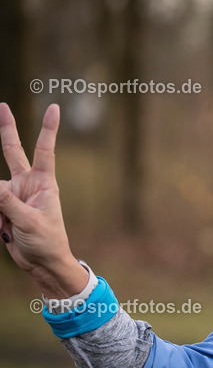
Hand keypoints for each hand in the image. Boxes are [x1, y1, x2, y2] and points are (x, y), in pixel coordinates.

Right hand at [0, 103, 86, 297]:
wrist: (43, 262)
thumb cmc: (46, 241)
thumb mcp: (29, 222)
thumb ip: (8, 203)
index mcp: (44, 183)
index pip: (44, 150)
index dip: (47, 129)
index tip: (53, 107)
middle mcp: (28, 184)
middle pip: (12, 152)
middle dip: (6, 129)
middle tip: (1, 105)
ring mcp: (13, 195)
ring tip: (8, 227)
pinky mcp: (3, 207)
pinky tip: (3, 231)